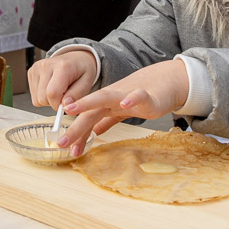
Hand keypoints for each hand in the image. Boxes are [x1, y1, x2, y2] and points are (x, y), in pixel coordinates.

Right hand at [27, 49, 98, 109]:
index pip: (52, 93)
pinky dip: (42, 96)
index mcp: (63, 66)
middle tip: (64, 95)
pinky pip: (34, 96)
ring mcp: (37, 67)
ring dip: (48, 100)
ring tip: (58, 90)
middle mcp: (46, 65)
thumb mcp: (86, 84)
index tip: (66, 104)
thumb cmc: (81, 71)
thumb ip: (76, 96)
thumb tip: (64, 106)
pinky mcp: (31, 71)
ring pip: (37, 99)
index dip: (58, 104)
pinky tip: (50, 87)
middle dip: (53, 103)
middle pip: (42, 98)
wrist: (75, 59)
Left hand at [56, 60, 189, 155]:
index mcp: (107, 104)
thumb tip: (93, 132)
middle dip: (75, 127)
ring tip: (71, 109)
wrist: (167, 80)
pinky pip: (138, 96)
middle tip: (61, 141)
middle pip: (91, 112)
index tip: (66, 148)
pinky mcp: (146, 95)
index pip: (88, 120)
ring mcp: (127, 95)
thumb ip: (107, 121)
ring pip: (104, 97)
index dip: (77, 134)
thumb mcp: (122, 111)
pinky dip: (132, 99)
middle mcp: (112, 98)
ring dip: (87, 103)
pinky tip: (125, 104)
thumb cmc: (144, 96)